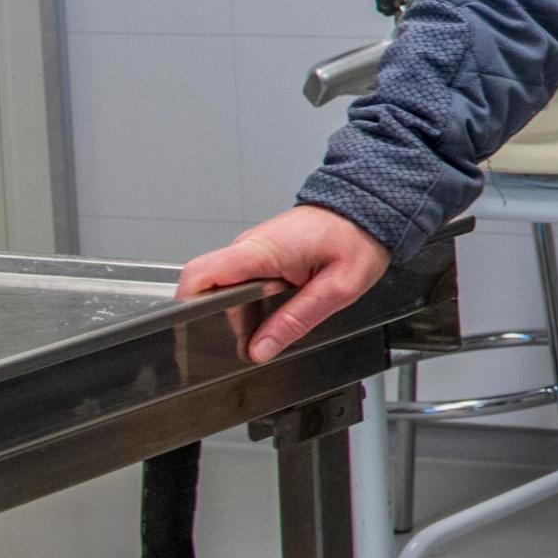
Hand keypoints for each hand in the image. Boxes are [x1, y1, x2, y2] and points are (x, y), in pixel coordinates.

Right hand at [179, 206, 389, 362]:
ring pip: (225, 289)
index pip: (198, 276)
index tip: (199, 334)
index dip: (189, 307)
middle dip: (224, 321)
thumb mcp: (337, 289)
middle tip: (257, 341)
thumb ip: (296, 320)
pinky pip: (242, 282)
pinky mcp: (262, 253)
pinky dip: (253, 301)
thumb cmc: (357, 238)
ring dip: (242, 313)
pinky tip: (278, 309)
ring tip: (276, 323)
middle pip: (210, 291)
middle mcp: (249, 247)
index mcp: (260, 251)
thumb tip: (260, 349)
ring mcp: (253, 249)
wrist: (368, 208)